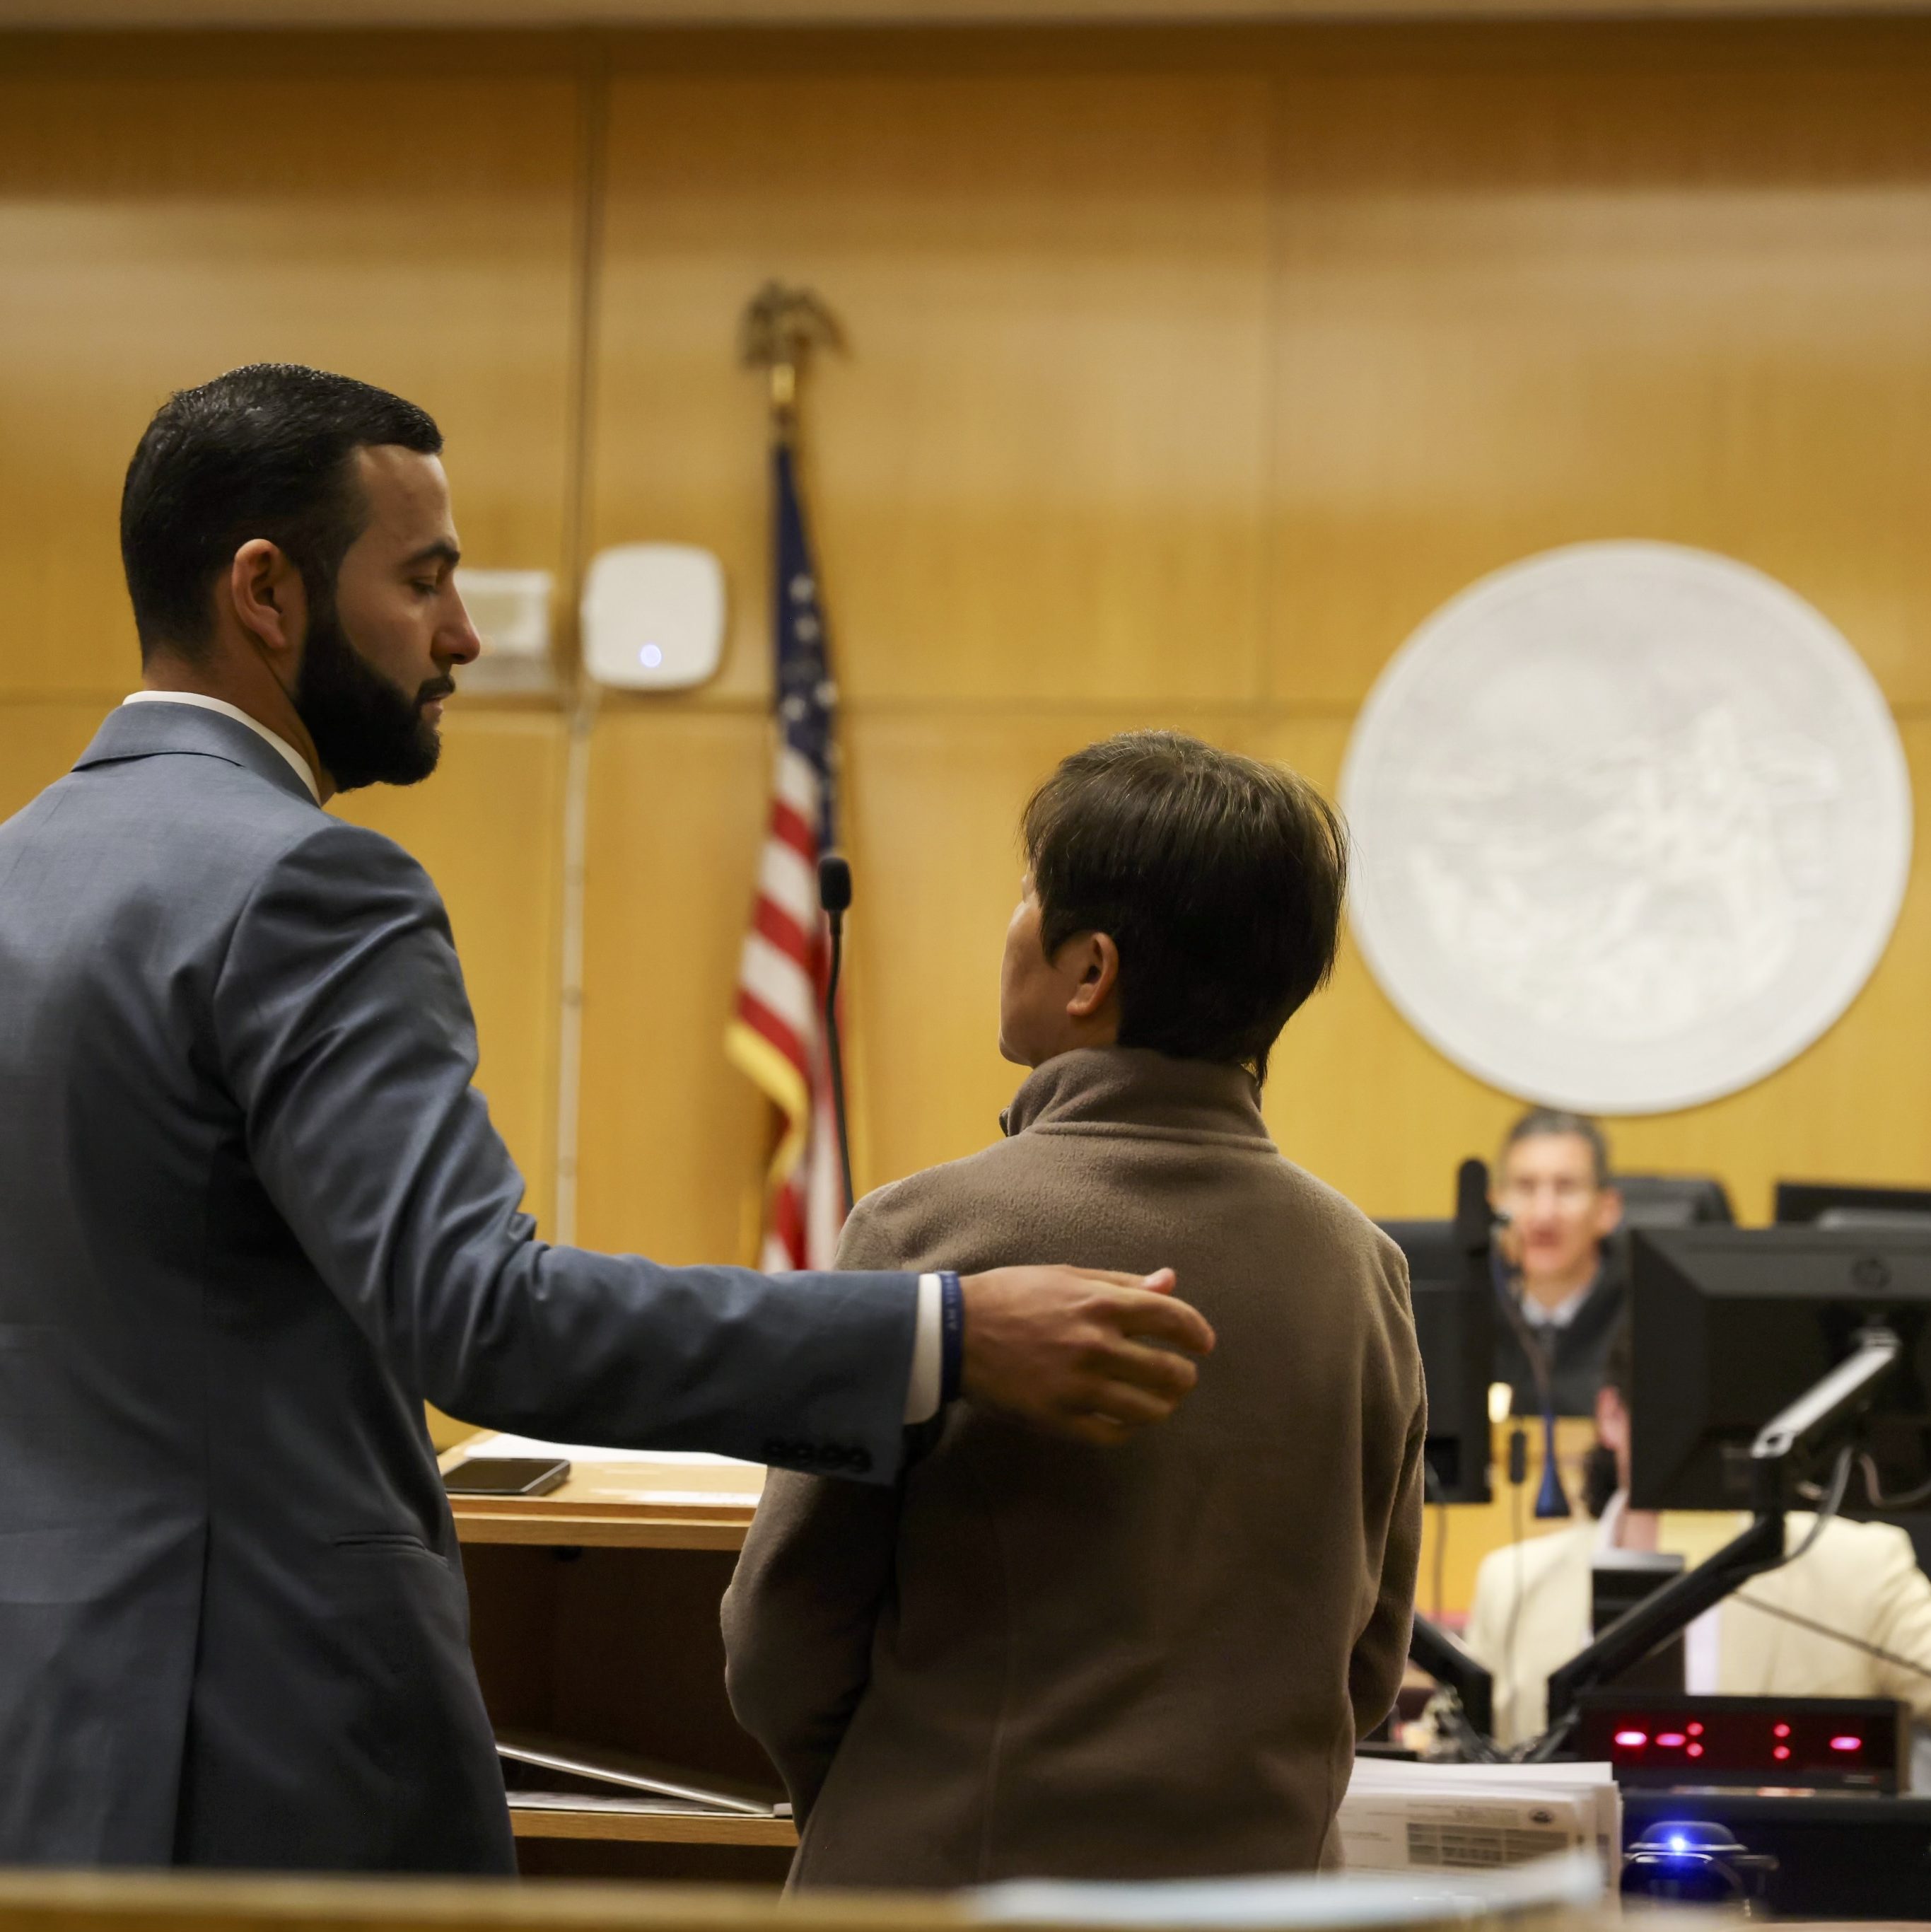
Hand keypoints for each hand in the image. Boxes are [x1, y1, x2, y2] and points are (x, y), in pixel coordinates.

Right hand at [957, 1266, 1214, 1444]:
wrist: (955, 1332)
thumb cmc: (1013, 1295)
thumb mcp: (1068, 1276)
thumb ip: (1122, 1283)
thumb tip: (1170, 1282)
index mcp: (1101, 1304)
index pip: (1173, 1319)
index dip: (1197, 1333)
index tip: (1203, 1343)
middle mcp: (1096, 1346)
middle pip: (1169, 1372)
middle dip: (1184, 1377)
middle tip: (1181, 1377)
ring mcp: (1078, 1387)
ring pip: (1147, 1410)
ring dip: (1163, 1406)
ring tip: (1159, 1401)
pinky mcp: (1058, 1419)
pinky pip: (1112, 1434)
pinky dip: (1128, 1429)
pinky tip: (1126, 1419)